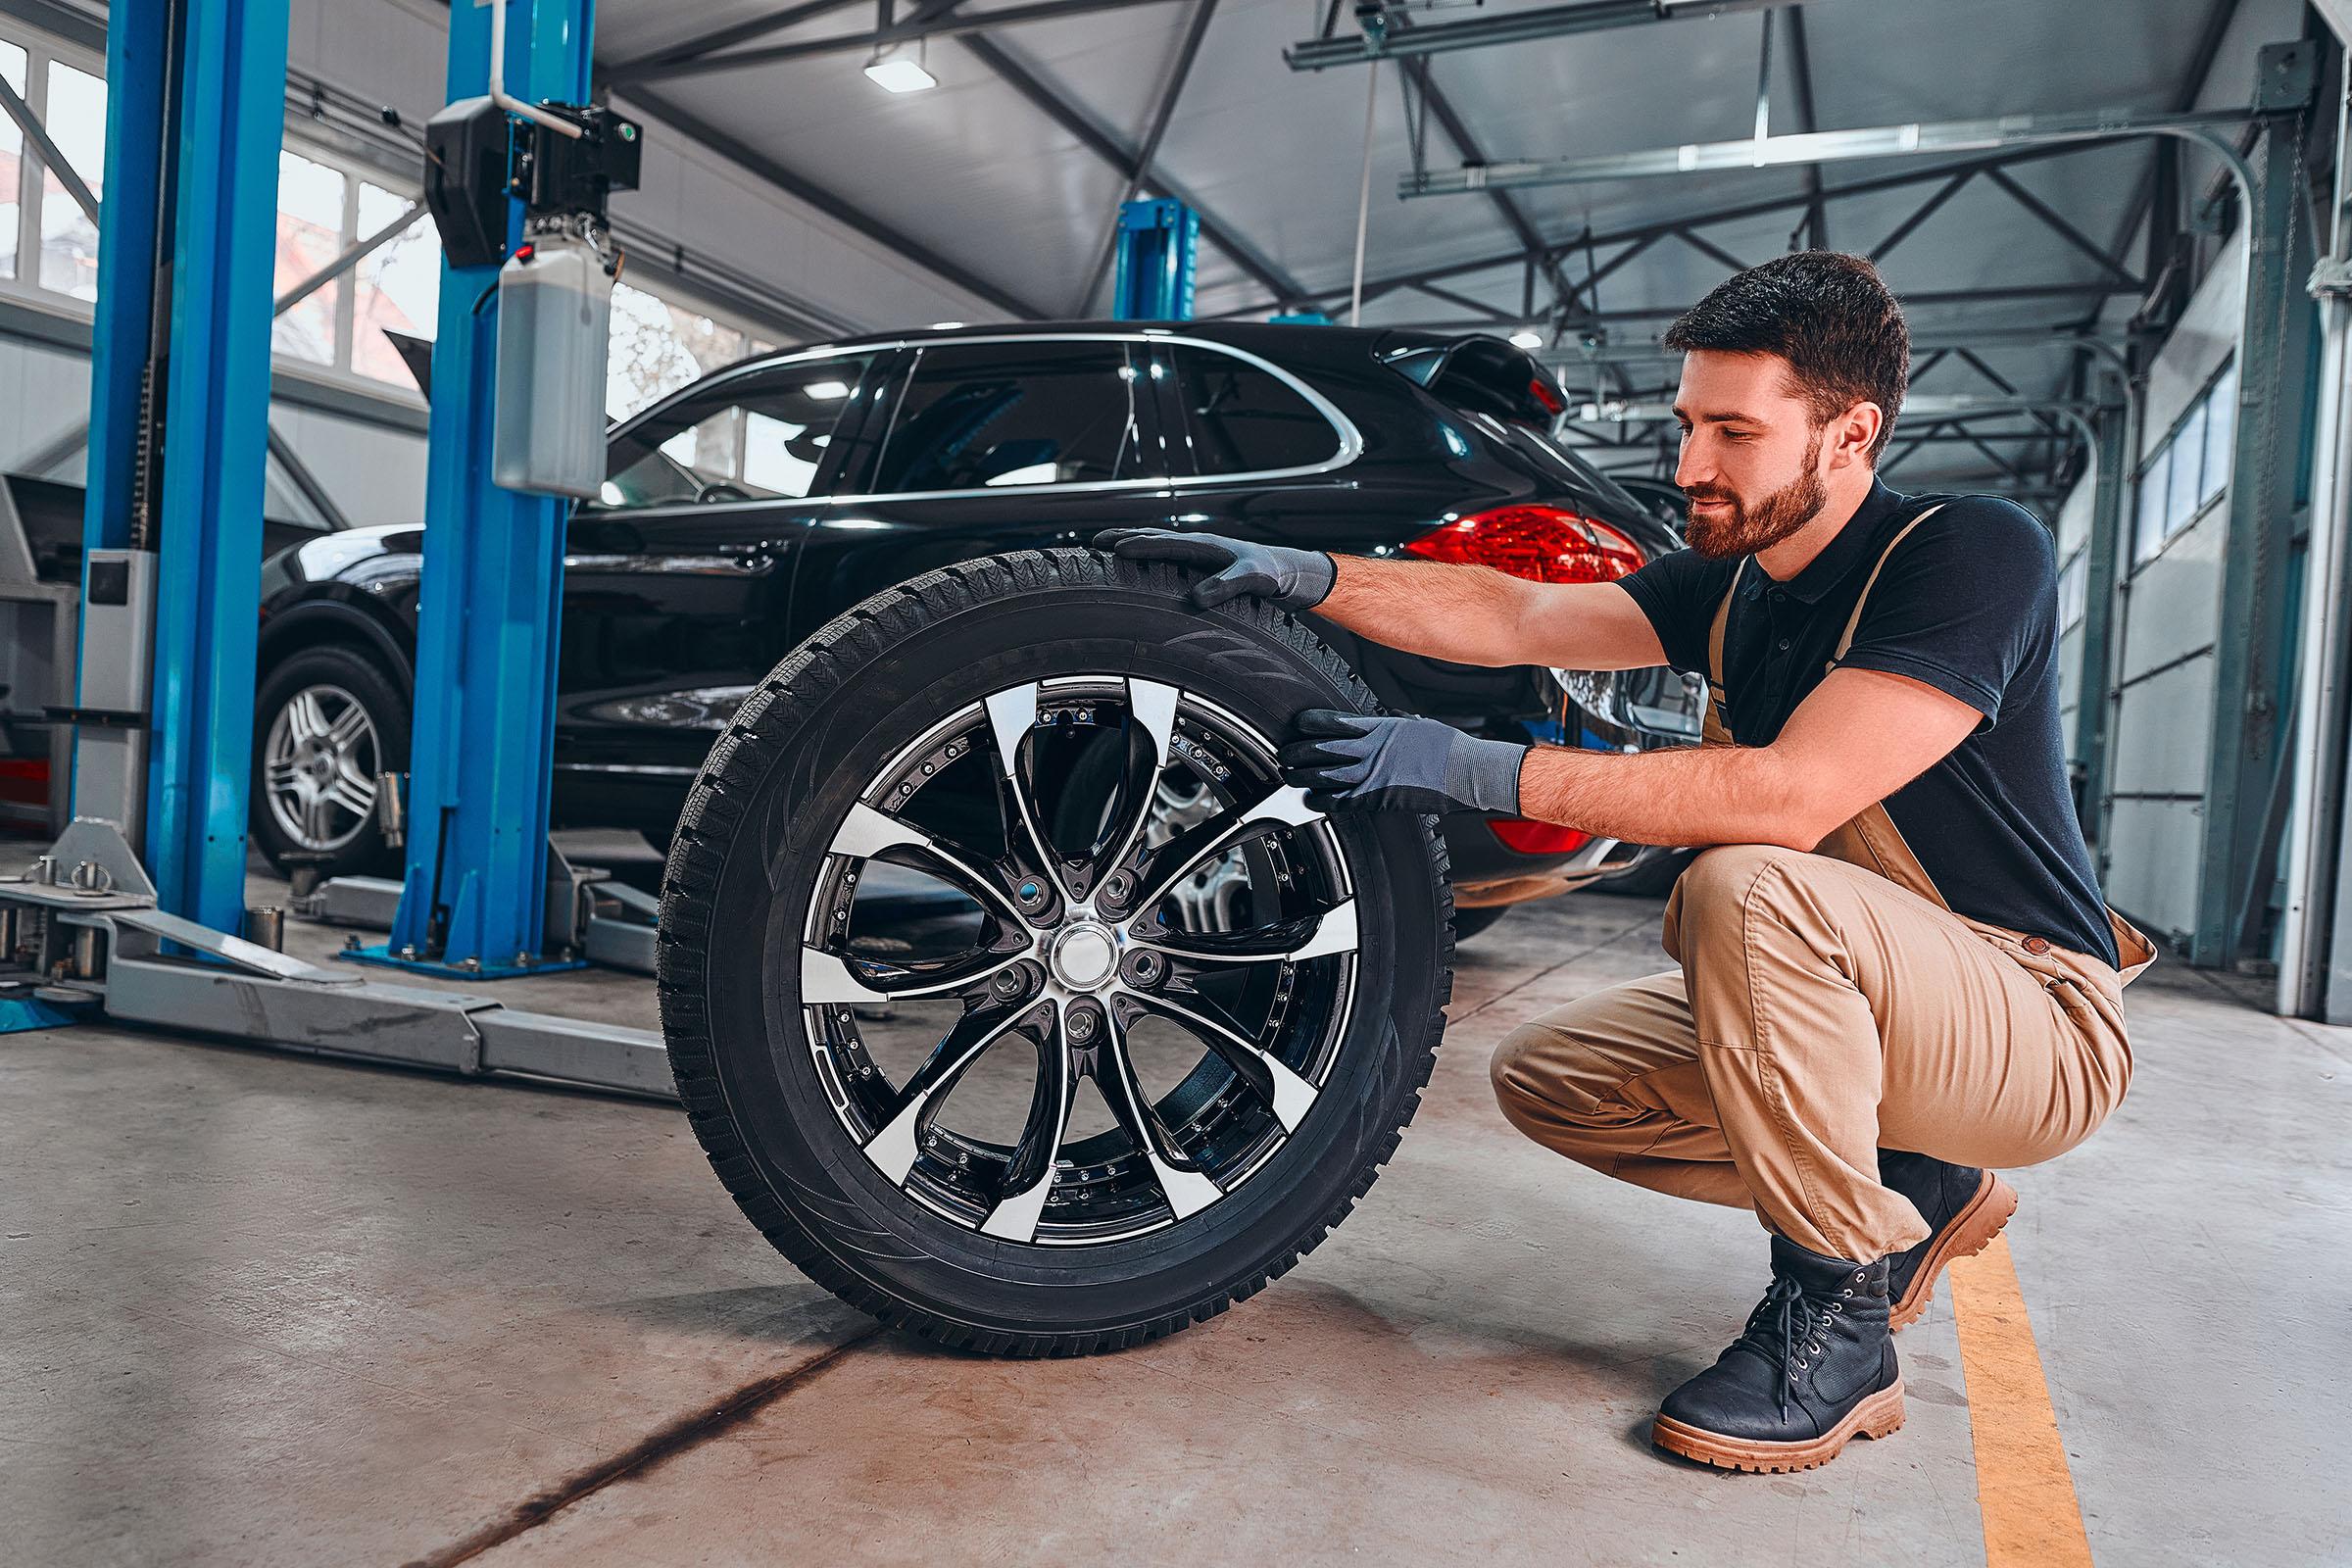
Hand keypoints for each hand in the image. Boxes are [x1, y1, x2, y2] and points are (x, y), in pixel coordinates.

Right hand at [1092, 527, 1335, 609]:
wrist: (1291, 573)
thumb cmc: (1273, 573)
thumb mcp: (1253, 579)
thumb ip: (1226, 587)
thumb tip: (1195, 599)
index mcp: (1206, 545)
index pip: (1165, 544)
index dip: (1139, 546)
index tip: (1113, 550)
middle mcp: (1199, 546)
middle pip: (1154, 539)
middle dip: (1124, 539)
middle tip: (1095, 543)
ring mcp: (1199, 556)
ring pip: (1159, 547)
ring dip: (1133, 546)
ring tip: (1107, 550)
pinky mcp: (1202, 567)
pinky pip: (1168, 560)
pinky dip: (1148, 559)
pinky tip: (1140, 569)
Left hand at [1279, 710, 1527, 815]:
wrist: (1467, 771)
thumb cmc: (1450, 749)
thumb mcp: (1421, 726)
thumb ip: (1399, 725)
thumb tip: (1392, 720)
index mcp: (1382, 727)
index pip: (1336, 722)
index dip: (1312, 723)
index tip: (1299, 724)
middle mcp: (1374, 749)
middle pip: (1323, 748)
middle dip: (1299, 751)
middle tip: (1285, 753)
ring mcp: (1375, 774)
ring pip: (1326, 774)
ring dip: (1303, 775)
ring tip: (1290, 776)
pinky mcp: (1380, 798)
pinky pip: (1342, 800)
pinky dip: (1323, 800)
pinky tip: (1311, 800)